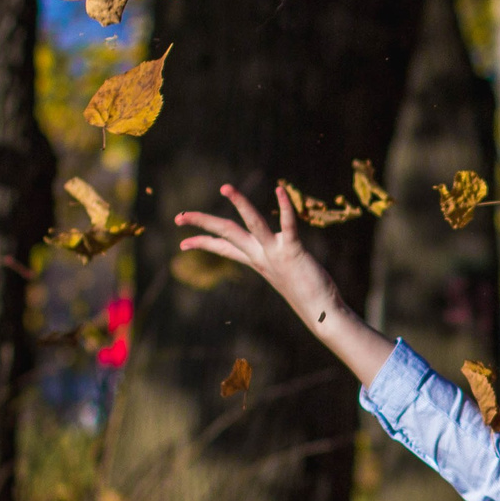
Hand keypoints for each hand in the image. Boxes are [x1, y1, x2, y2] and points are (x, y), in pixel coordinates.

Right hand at [172, 184, 336, 317]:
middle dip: (201, 222)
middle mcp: (261, 256)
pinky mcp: (293, 252)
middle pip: (226, 233)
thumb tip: (277, 258)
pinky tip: (280, 189)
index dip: (202, 243)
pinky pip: (288, 225)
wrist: (321, 313)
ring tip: (226, 187)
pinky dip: (285, 207)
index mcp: (257, 261)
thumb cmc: (308, 295)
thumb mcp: (285, 275)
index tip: (182, 243)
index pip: (223, 249)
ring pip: (252, 224)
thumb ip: (278, 263)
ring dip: (240, 203)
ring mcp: (275, 254)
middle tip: (178, 216)